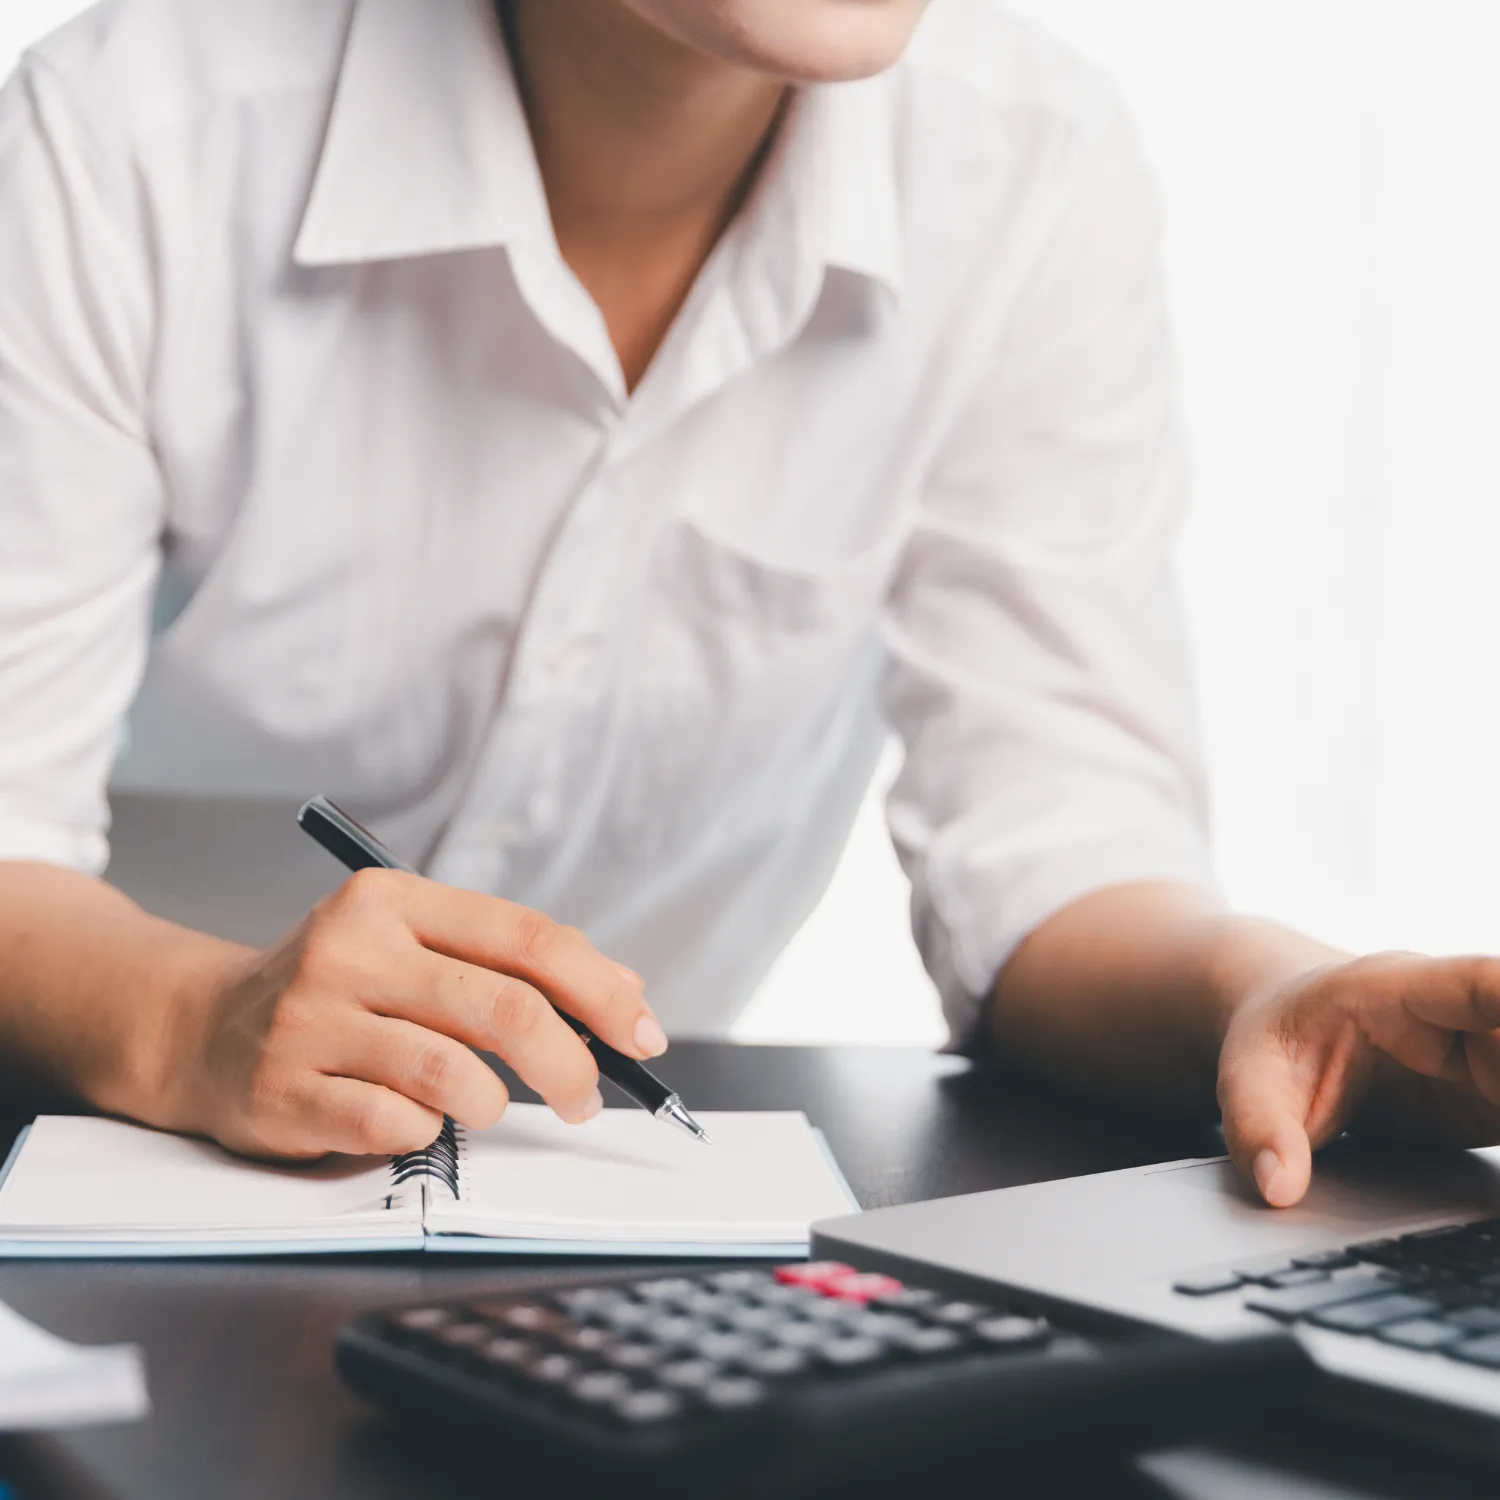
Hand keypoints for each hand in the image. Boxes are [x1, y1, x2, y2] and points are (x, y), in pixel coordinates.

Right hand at [158, 870, 665, 1158]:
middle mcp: (352, 947)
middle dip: (569, 1063)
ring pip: (455, 1073)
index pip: (529, 939)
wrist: (202, 1030)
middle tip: (585, 1098)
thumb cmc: (339, 992)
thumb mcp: (418, 950)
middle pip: (506, 1007)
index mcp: (396, 899)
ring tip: (478, 1103)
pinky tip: (406, 1117)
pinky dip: (423, 1131)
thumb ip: (514, 965)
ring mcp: (312, 1017)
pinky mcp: (283, 1088)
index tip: (642, 1035)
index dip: (602, 991)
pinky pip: (395, 1123)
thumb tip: (625, 994)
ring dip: (490, 1102)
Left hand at [1218, 952, 1499, 1205]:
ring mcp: (1485, 1053)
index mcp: (1398, 989)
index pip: (1478, 983)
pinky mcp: (1497, 1094)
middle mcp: (1455, 1014)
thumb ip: (1259, 1127)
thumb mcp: (1249, 1076)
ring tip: (1494, 1142)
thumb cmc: (1276, 1038)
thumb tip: (1279, 1187)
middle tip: (1499, 1127)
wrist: (1288, 1024)